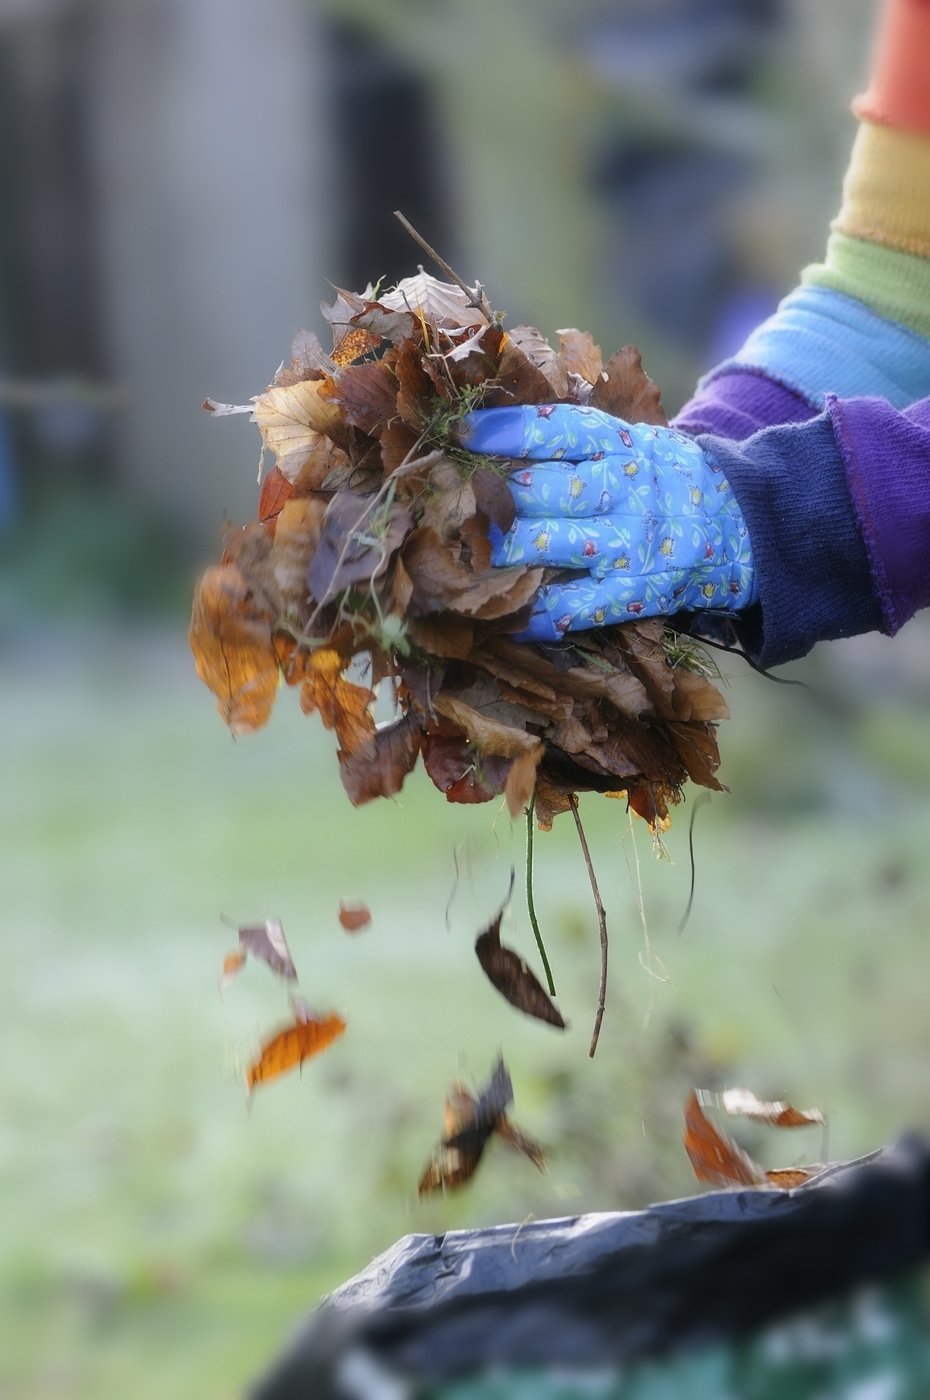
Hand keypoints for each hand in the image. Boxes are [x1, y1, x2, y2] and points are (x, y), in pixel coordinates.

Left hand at [458, 404, 756, 641]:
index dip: (503, 430)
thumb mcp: (637, 444)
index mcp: (622, 445)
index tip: (460, 434)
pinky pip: (575, 608)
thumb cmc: (670, 480)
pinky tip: (506, 620)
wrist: (746, 527)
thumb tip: (495, 438)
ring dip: (499, 553)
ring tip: (461, 556)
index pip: (555, 429)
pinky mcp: (634, 592)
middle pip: (540, 490)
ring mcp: (628, 544)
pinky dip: (536, 617)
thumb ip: (580, 443)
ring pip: (547, 546)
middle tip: (445, 504)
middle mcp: (624, 490)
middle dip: (487, 500)